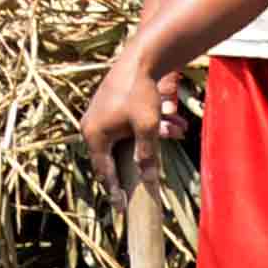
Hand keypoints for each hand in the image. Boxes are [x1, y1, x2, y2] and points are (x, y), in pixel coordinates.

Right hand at [81, 50, 163, 192]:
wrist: (140, 58)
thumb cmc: (140, 93)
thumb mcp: (147, 127)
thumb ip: (147, 156)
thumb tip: (150, 183)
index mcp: (94, 135)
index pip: (105, 172)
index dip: (115, 191)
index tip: (121, 210)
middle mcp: (91, 127)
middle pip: (116, 155)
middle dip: (142, 159)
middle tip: (148, 178)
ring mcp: (99, 116)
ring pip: (127, 137)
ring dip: (152, 138)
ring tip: (176, 129)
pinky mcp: (110, 106)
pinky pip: (129, 125)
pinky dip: (148, 126)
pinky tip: (172, 120)